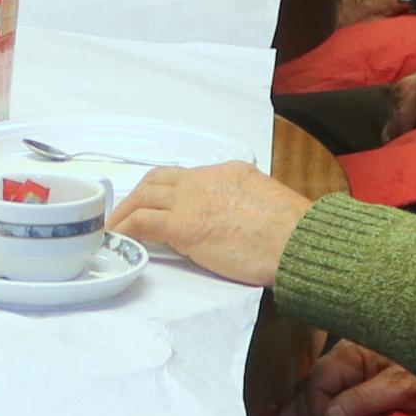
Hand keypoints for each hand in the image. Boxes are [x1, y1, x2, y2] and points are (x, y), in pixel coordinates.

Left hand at [112, 162, 310, 291]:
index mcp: (229, 172)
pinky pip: (142, 223)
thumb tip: (234, 220)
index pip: (187, 176)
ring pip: (144, 196)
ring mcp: (193, 200)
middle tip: (127, 214)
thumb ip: (245, 205)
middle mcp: (207, 179)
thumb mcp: (268, 205)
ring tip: (115, 229)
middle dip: (138, 195)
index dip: (167, 190)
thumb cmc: (295, 235)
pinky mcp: (184, 225)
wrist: (300, 243)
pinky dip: (126, 229)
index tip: (158, 204)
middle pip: (158, 180)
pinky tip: (120, 240)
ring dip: (126, 212)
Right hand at [297, 339, 415, 415]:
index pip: (320, 379)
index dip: (319, 410)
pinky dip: (313, 414)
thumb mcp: (406, 384)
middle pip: (312, 385)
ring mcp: (356, 371)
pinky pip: (331, 398)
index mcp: (356, 350)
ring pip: (315, 391)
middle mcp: (350, 358)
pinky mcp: (364, 387)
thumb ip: (367, 398)